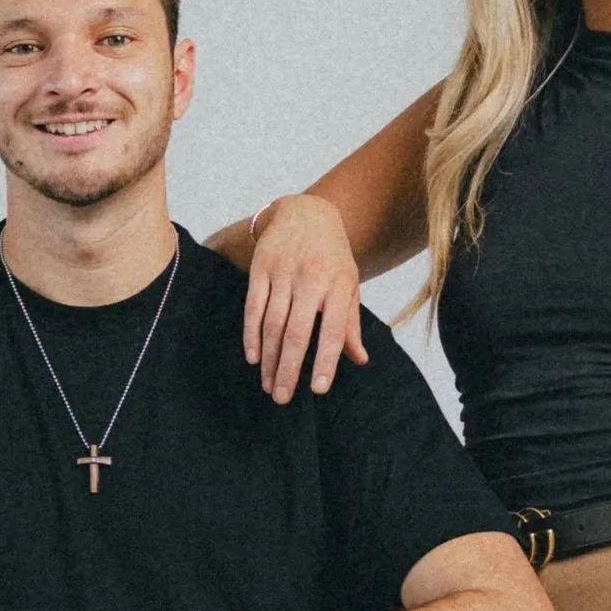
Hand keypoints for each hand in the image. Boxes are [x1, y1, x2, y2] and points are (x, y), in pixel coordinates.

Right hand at [244, 196, 367, 403]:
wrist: (305, 212)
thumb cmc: (331, 256)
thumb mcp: (348, 284)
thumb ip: (350, 323)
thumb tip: (359, 359)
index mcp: (338, 285)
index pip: (333, 330)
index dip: (326, 361)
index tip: (318, 390)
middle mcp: (311, 279)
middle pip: (297, 332)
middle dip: (289, 368)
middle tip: (283, 398)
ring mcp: (283, 272)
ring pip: (273, 324)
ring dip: (269, 359)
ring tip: (269, 385)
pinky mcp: (261, 268)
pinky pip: (253, 307)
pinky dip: (251, 335)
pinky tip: (253, 358)